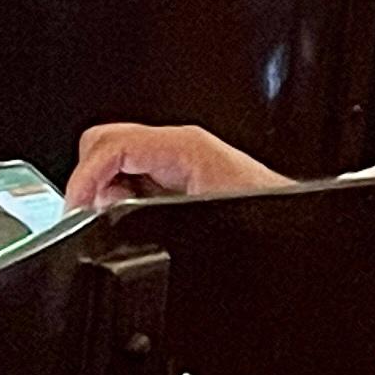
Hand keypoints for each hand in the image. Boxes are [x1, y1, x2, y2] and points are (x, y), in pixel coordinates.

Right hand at [68, 123, 290, 206]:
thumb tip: (109, 205)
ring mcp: (179, 165)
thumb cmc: (271, 214)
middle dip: (88, 180)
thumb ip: (153, 207)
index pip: (112, 144)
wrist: (300, 231)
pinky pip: (134, 183)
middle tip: (86, 218)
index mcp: (186, 147)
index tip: (73, 210)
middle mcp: (181, 150)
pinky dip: (119, 202)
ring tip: (106, 225)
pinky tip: (129, 227)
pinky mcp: (180, 184)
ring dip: (103, 193)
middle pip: (106, 145)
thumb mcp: (212, 215)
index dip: (84, 177)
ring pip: (117, 164)